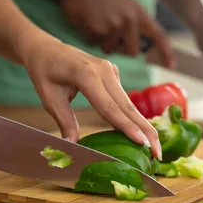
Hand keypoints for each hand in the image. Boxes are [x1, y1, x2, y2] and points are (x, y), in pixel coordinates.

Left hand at [19, 32, 161, 159]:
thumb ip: (64, 121)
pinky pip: (123, 99)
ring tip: (154, 148)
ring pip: (128, 103)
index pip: (110, 107)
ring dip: (142, 126)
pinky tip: (140, 134)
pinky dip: (131, 117)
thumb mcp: (49, 98)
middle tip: (157, 153)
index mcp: (86, 75)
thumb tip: (73, 146)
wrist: (46, 48)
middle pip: (127, 106)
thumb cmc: (44, 72)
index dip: (127, 127)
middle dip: (145, 130)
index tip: (143, 143)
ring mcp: (111, 70)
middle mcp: (104, 70)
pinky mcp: (113, 74)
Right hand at [59, 0, 174, 67]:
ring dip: (102, 42)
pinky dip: (89, 38)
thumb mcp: (123, 5)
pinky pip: (95, 46)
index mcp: (138, 12)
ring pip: (110, 50)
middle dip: (121, 48)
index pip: (158, 34)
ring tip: (95, 22)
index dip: (166, 51)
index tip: (171, 65)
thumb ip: (133, 23)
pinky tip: (87, 23)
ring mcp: (114, 25)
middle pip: (132, 51)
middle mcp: (129, 19)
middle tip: (109, 34)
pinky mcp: (98, 31)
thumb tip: (137, 48)